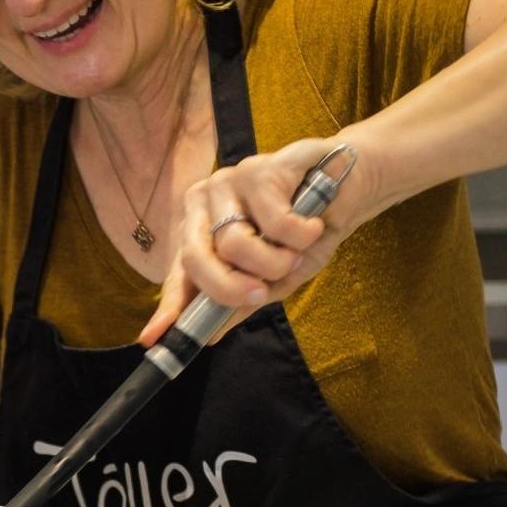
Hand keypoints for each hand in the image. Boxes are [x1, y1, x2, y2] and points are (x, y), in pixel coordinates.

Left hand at [139, 139, 361, 346]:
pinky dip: (301, 235)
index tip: (153, 338)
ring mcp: (228, 181)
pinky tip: (312, 224)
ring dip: (275, 261)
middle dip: (228, 288)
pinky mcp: (260, 168)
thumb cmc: (307, 231)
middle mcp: (205, 202)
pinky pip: (274, 223)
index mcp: (201, 228)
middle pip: (195, 257)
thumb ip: (243, 300)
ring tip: (296, 250)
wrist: (353, 186)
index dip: (169, 306)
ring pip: (234, 244)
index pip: (178, 272)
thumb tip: (209, 335)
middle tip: (261, 293)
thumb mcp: (276, 276)